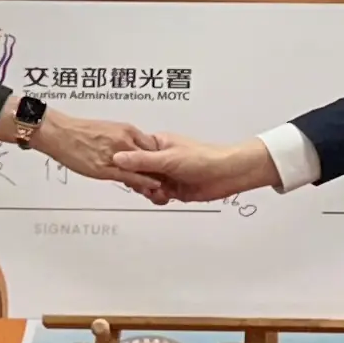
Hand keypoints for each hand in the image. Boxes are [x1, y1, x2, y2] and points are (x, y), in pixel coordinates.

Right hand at [14, 107, 168, 200]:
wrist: (58, 132)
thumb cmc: (77, 131)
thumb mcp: (107, 130)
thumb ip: (123, 140)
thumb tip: (131, 149)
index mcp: (127, 129)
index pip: (152, 144)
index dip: (159, 156)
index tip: (164, 164)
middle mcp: (125, 141)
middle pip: (152, 156)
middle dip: (161, 168)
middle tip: (169, 177)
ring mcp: (117, 155)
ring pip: (144, 168)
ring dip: (154, 178)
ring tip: (162, 186)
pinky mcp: (106, 168)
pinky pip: (131, 177)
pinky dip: (144, 183)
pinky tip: (152, 186)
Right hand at [111, 133, 278, 203]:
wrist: (226, 175)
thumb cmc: (204, 158)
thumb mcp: (167, 158)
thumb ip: (141, 161)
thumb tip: (117, 157)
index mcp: (156, 143)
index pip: (131, 152)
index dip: (126, 164)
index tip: (128, 172)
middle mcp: (159, 158)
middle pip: (136, 172)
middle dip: (139, 181)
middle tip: (148, 184)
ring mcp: (166, 174)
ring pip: (145, 186)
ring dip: (150, 191)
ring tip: (160, 191)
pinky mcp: (173, 188)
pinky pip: (156, 196)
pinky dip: (158, 199)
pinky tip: (166, 197)